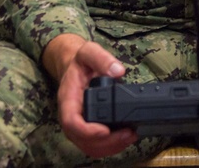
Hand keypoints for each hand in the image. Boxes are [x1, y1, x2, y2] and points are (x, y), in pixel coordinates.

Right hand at [44, 34, 136, 156]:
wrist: (75, 65)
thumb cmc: (81, 61)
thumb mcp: (89, 52)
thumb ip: (102, 59)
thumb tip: (118, 71)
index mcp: (68, 99)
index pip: (71, 122)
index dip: (87, 130)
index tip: (105, 130)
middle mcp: (70, 115)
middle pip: (81, 139)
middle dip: (105, 142)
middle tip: (128, 134)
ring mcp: (78, 123)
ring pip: (88, 145)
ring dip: (109, 147)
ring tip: (130, 137)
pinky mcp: (87, 126)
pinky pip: (93, 143)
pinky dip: (108, 146)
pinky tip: (124, 139)